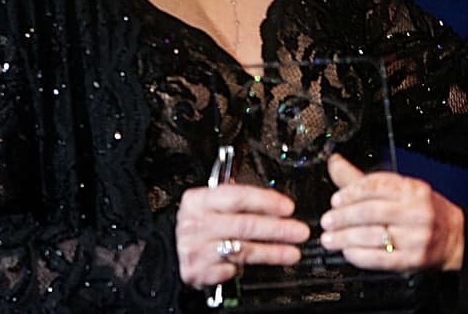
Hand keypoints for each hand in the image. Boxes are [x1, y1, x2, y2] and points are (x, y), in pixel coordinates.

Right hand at [175, 183, 311, 288]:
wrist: (168, 248)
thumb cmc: (200, 222)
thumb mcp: (213, 204)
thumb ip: (240, 202)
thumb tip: (277, 207)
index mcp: (199, 200)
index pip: (237, 197)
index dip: (266, 201)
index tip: (288, 207)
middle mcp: (195, 224)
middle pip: (244, 225)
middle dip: (277, 229)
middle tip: (299, 231)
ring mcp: (195, 248)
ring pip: (242, 250)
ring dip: (272, 252)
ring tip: (292, 253)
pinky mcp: (197, 270)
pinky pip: (229, 269)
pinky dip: (244, 268)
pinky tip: (258, 265)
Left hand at [318, 153, 464, 271]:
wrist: (455, 237)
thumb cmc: (424, 210)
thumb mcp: (400, 189)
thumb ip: (363, 180)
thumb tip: (334, 162)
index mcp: (414, 189)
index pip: (377, 185)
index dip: (352, 192)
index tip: (335, 199)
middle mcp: (417, 211)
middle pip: (373, 211)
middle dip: (344, 217)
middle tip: (327, 221)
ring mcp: (416, 237)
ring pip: (374, 235)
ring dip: (346, 238)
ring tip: (329, 239)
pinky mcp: (413, 259)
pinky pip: (381, 258)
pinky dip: (360, 255)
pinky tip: (347, 252)